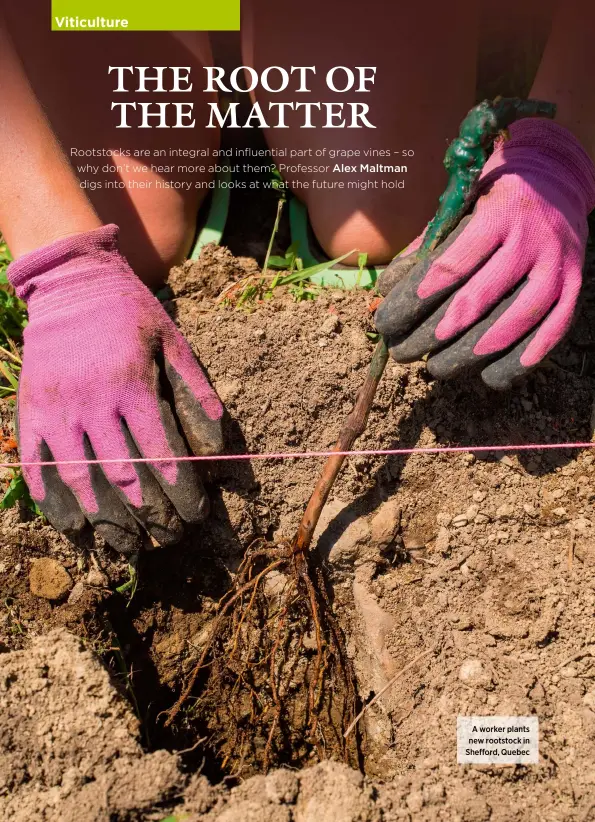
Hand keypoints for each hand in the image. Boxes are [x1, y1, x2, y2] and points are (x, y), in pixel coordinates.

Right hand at [8, 225, 222, 553]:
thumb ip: (197, 393)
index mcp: (133, 384)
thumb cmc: (131, 315)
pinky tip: (75, 528)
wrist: (71, 282)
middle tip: (169, 538)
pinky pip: (38, 465)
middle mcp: (93, 402)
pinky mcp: (30, 411)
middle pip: (124, 475)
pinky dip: (53, 502)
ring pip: (81, 479)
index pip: (162, 454)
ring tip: (129, 545)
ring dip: (106, 519)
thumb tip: (218, 449)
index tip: (196, 516)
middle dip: (150, 515)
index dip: (182, 492)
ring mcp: (57, 409)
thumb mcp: (174, 343)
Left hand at [375, 119, 594, 388]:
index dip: (419, 297)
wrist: (558, 177)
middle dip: (435, 332)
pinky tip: (493, 377)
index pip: (454, 263)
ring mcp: (557, 264)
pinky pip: (553, 328)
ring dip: (473, 352)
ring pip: (516, 318)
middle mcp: (531, 239)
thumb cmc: (493, 196)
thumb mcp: (459, 205)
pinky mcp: (575, 284)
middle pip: (479, 297)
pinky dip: (524, 357)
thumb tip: (386, 287)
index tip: (390, 320)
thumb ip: (426, 244)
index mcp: (497, 214)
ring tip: (437, 368)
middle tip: (404, 352)